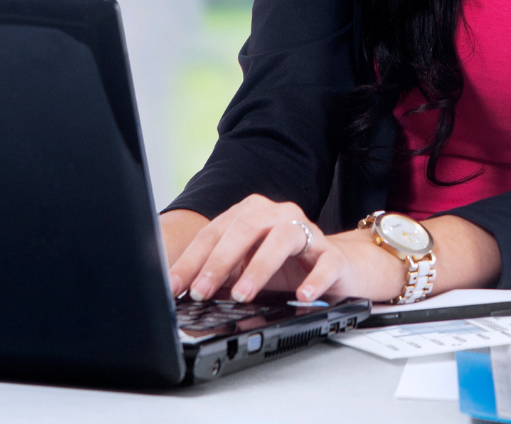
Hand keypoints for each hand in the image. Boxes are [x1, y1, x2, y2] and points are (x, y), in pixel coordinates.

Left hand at [160, 195, 405, 303]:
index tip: (174, 285)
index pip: (216, 232)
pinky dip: (314, 280)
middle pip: (246, 227)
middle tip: (201, 291)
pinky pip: (325, 263)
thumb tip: (187, 294)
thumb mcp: (246, 270)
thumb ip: (221, 277)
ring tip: (242, 295)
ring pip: (284, 239)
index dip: (192, 260)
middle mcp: (279, 216)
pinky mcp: (333, 255)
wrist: (337, 267)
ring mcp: (308, 232)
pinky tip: (302, 296)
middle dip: (219, 261)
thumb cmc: (286, 267)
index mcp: (252, 214)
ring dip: (259, 267)